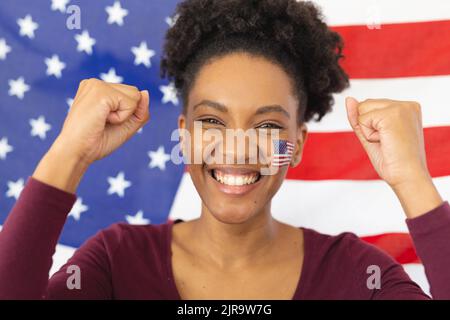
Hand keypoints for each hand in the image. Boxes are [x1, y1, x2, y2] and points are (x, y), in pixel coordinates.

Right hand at [56, 78, 149, 165]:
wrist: (77, 152)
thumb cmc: (97, 142)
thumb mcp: (126, 126)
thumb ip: (140, 111)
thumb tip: (145, 92)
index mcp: (98, 89)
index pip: (130, 95)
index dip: (127, 114)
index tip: (105, 123)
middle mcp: (95, 83)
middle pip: (135, 93)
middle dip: (127, 113)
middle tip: (104, 123)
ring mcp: (97, 85)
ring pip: (135, 96)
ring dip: (124, 115)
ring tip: (102, 120)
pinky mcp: (100, 91)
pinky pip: (131, 103)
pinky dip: (121, 117)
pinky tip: (102, 119)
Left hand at [345, 97, 442, 217]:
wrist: (406, 177)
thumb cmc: (393, 161)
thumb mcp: (371, 135)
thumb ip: (359, 117)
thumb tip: (349, 99)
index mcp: (407, 108)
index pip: (371, 106)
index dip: (371, 127)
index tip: (389, 140)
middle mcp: (407, 105)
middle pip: (365, 105)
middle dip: (368, 127)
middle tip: (387, 142)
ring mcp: (401, 108)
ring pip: (362, 110)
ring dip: (368, 130)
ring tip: (386, 142)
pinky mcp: (392, 114)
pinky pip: (362, 119)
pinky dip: (368, 134)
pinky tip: (385, 142)